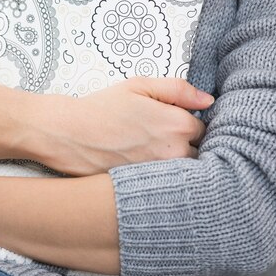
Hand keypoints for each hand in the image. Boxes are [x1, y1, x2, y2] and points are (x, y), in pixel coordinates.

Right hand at [23, 77, 212, 175]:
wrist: (67, 134)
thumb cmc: (99, 109)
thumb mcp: (138, 86)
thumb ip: (178, 89)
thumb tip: (207, 100)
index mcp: (177, 125)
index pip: (204, 128)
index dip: (188, 123)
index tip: (172, 121)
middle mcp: (174, 153)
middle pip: (200, 153)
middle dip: (187, 146)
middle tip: (160, 138)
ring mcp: (160, 175)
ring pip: (185, 172)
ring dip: (176, 164)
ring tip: (150, 152)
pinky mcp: (145, 189)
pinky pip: (165, 185)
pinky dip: (159, 178)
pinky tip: (140, 165)